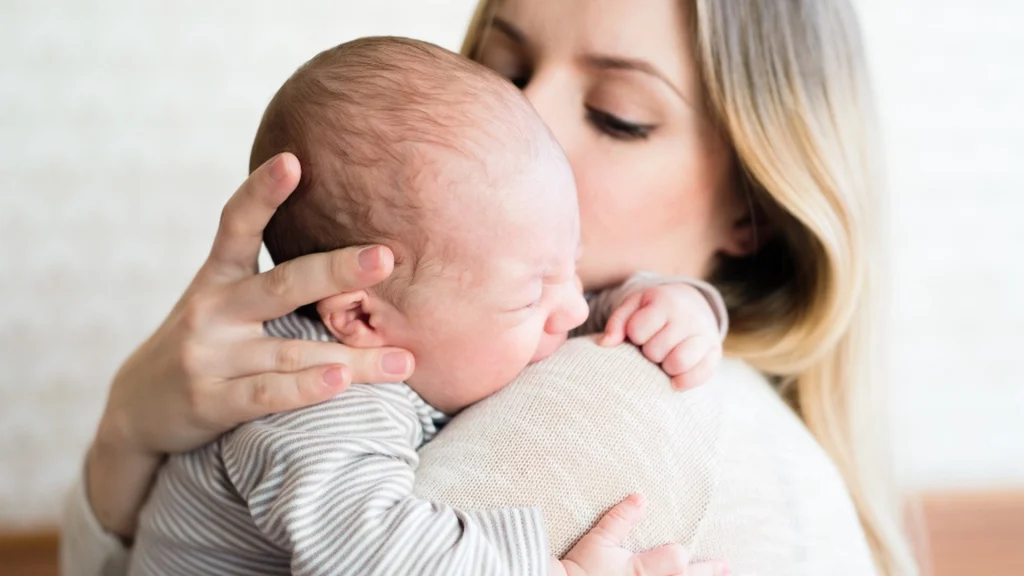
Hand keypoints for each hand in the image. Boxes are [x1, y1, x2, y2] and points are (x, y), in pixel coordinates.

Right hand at [87, 153, 414, 535]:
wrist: (139, 410)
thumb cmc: (206, 347)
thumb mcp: (222, 303)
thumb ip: (272, 281)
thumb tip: (355, 256)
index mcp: (217, 277)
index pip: (237, 225)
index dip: (262, 192)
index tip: (293, 160)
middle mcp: (211, 309)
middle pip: (281, 285)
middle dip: (336, 270)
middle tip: (385, 258)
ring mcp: (209, 355)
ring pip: (292, 350)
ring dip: (353, 356)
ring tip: (404, 360)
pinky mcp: (210, 401)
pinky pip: (268, 392)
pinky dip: (306, 387)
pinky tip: (342, 380)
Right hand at [555, 494, 728, 575]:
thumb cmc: (580, 567)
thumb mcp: (598, 540)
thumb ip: (620, 518)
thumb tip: (640, 496)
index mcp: (641, 569)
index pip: (676, 559)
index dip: (680, 553)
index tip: (682, 551)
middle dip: (708, 571)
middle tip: (724, 566)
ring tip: (717, 574)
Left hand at [600, 284, 721, 389]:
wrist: (691, 304)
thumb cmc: (654, 311)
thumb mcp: (633, 307)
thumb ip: (617, 322)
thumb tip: (605, 344)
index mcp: (665, 301)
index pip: (637, 331)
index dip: (634, 337)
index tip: (639, 333)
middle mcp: (688, 316)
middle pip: (655, 351)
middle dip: (649, 353)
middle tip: (653, 347)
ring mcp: (704, 334)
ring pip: (678, 363)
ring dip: (665, 367)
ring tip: (664, 360)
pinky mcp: (715, 352)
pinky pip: (700, 375)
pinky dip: (684, 382)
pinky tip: (674, 381)